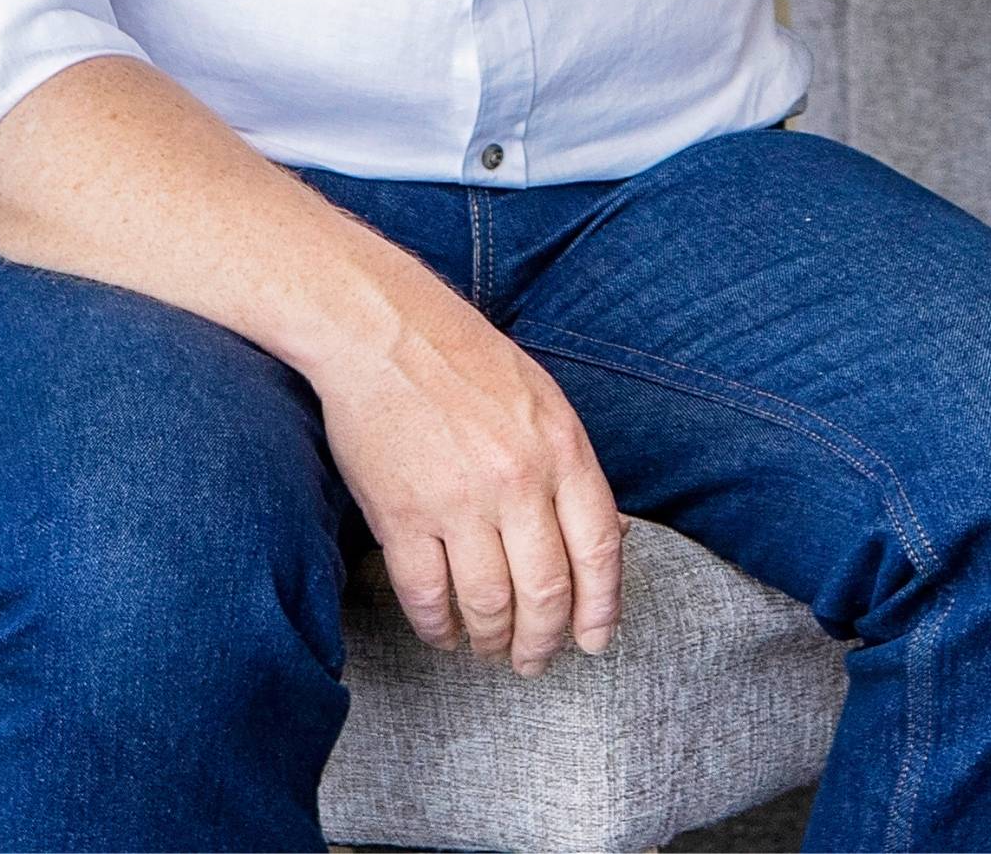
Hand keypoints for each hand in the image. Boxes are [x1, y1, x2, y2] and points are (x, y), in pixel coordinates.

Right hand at [310, 262, 623, 674]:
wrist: (386, 330)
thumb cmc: (468, 361)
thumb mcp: (544, 402)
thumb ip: (571, 469)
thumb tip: (604, 540)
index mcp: (562, 448)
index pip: (599, 550)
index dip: (602, 608)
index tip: (597, 641)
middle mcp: (517, 480)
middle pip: (546, 591)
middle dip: (544, 640)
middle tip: (536, 660)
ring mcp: (459, 502)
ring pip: (489, 605)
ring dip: (493, 640)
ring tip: (491, 648)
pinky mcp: (403, 518)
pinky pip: (427, 598)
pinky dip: (439, 628)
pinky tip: (444, 633)